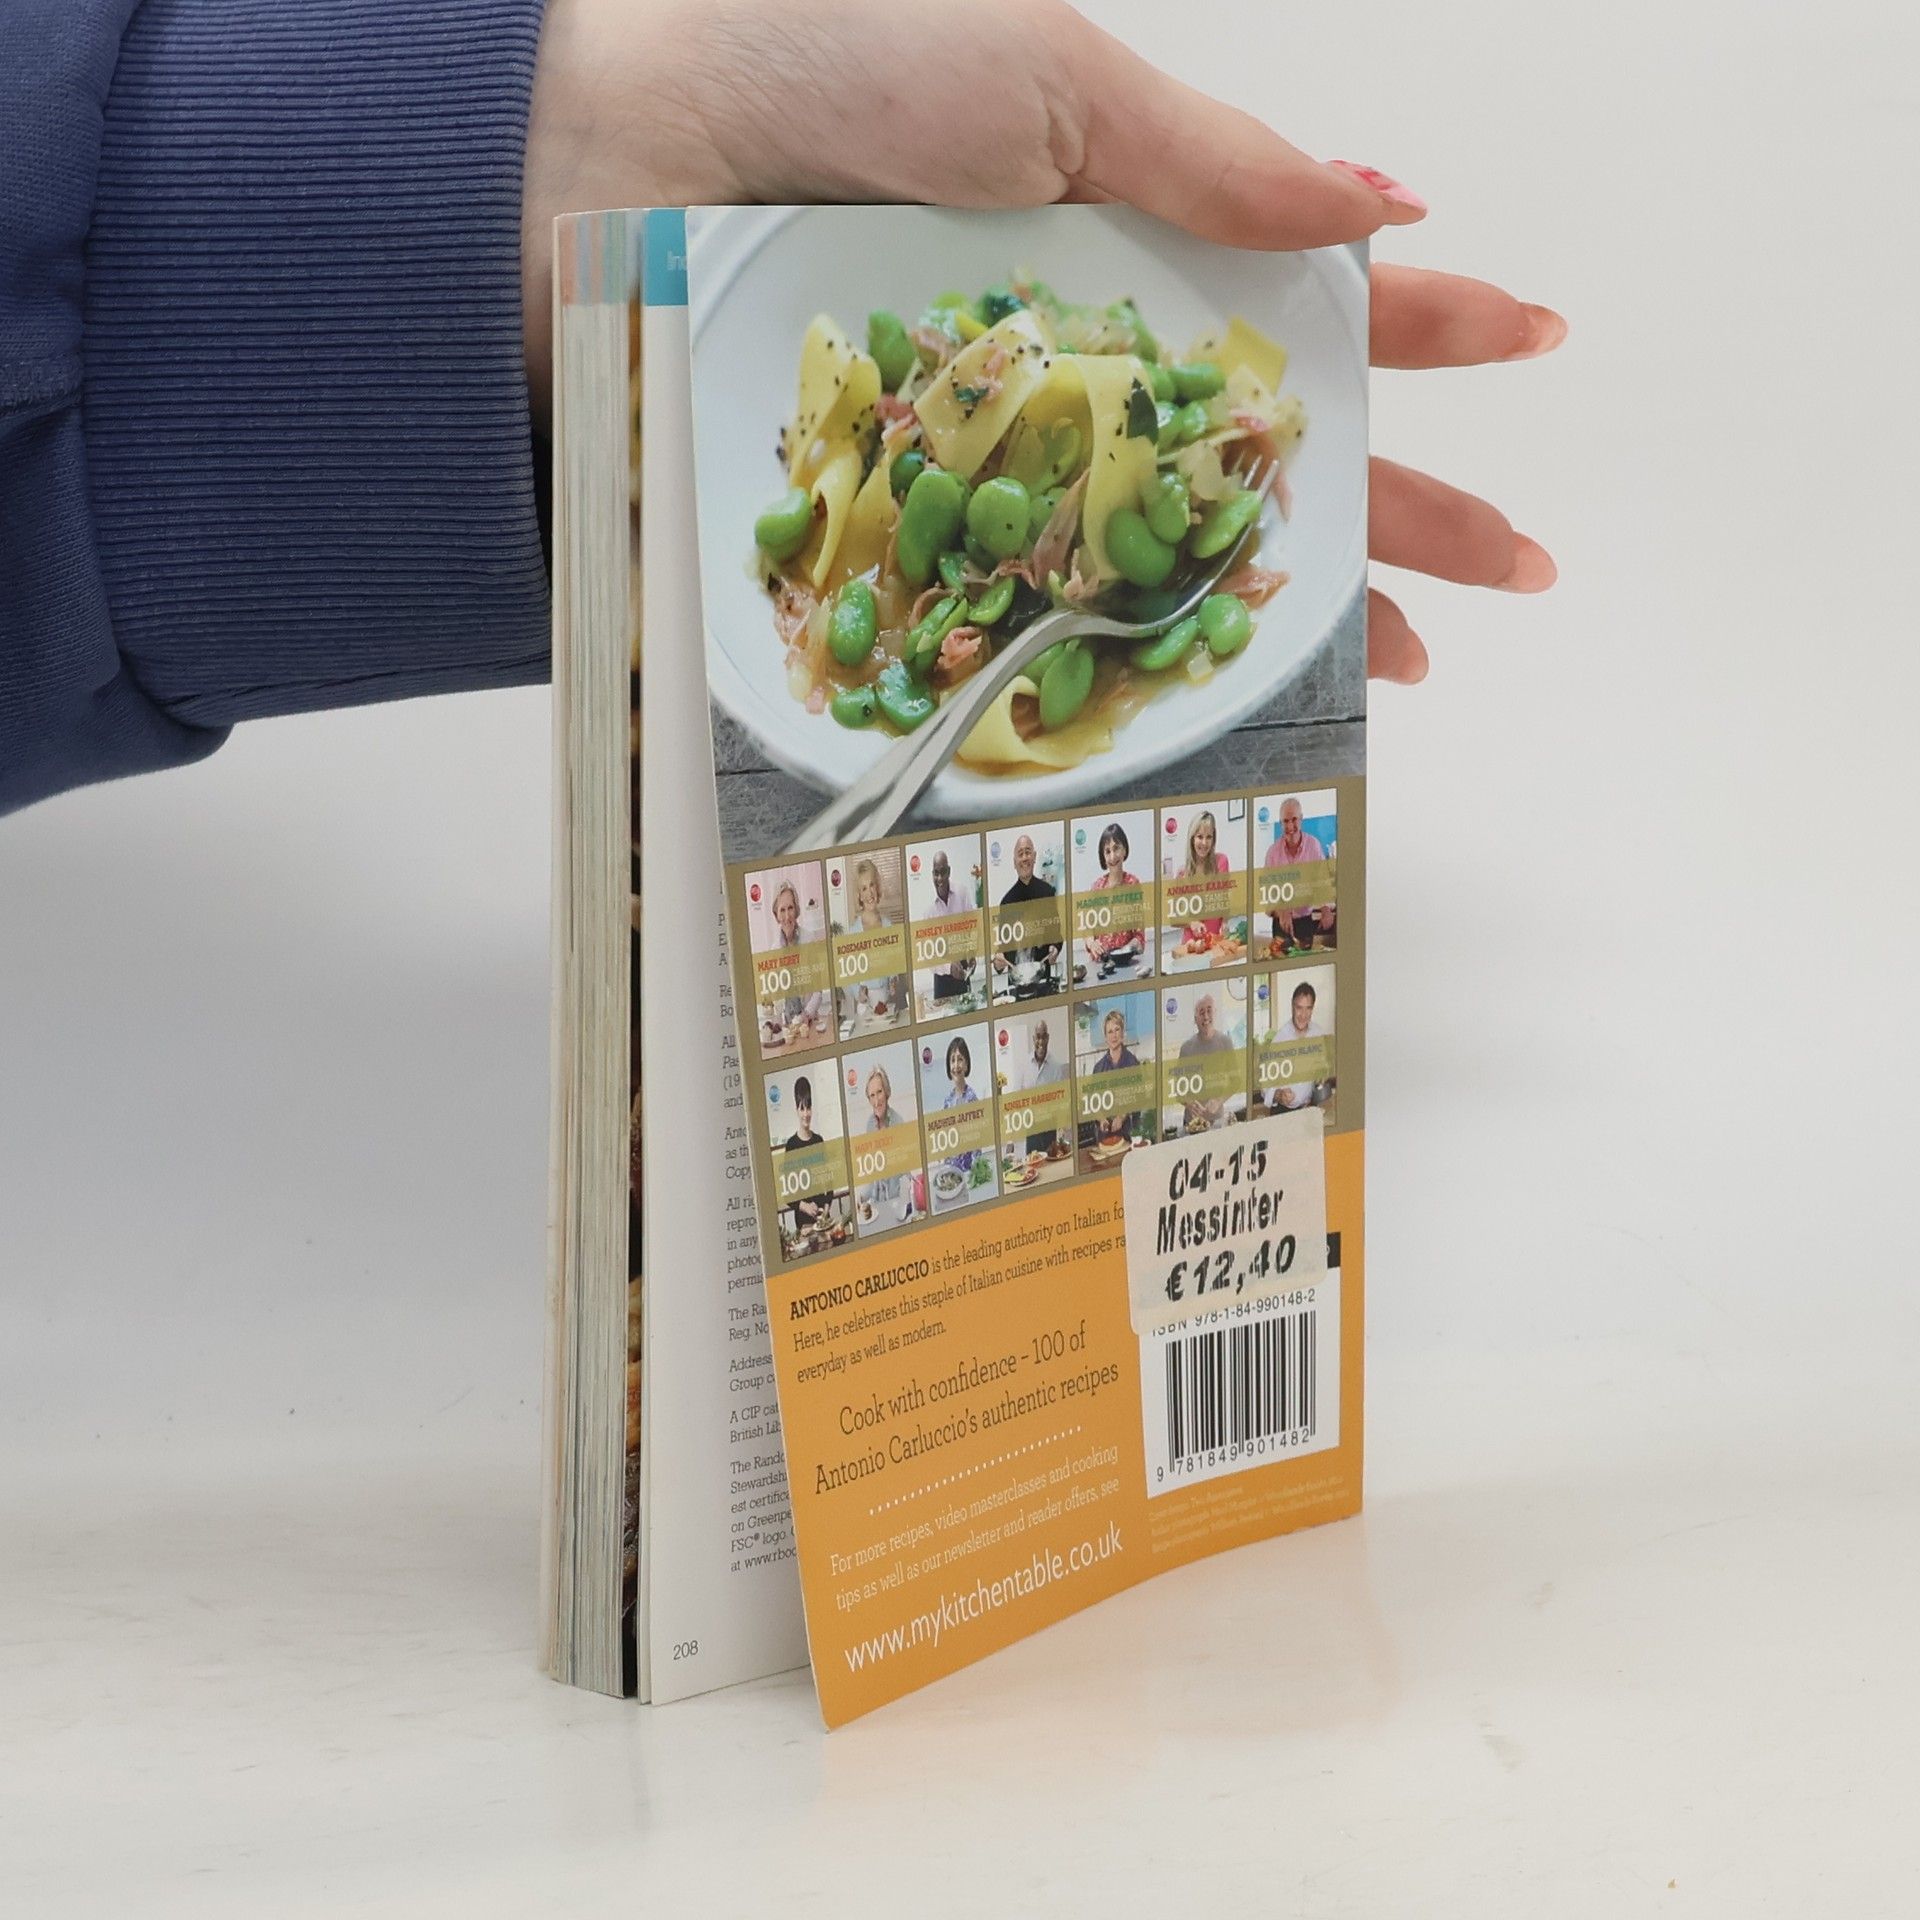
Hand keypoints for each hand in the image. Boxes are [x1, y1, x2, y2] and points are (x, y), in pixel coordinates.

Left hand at [523, 0, 1562, 680]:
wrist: (609, 170)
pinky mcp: (916, 529)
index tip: (1528, 345)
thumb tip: (1376, 204)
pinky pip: (1041, 607)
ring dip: (1293, 604)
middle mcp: (1075, 368)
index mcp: (1121, 247)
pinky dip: (1127, 654)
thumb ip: (1208, 159)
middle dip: (1400, 504)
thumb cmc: (820, 77)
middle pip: (1264, 450)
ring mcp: (1001, 461)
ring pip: (1174, 549)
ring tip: (1399, 662)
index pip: (1305, 294)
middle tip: (1511, 567)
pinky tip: (1213, 686)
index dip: (1424, 324)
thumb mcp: (1042, 78)